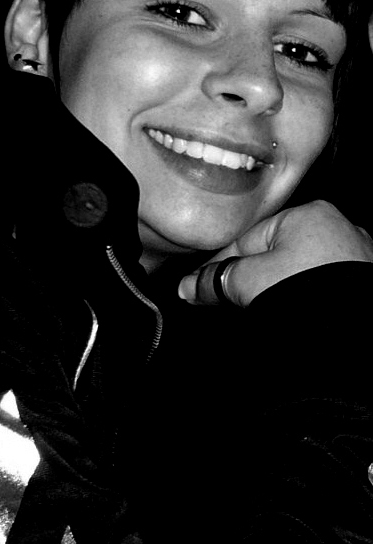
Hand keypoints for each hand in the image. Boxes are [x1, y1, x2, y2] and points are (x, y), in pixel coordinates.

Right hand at [178, 200, 372, 307]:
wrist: (346, 330)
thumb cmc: (304, 293)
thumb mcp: (247, 282)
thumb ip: (214, 280)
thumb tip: (188, 286)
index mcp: (308, 213)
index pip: (248, 240)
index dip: (219, 266)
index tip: (200, 285)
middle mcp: (337, 228)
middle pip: (273, 254)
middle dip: (248, 278)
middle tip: (224, 300)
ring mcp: (354, 258)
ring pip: (296, 270)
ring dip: (274, 288)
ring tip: (255, 308)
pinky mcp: (361, 284)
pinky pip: (318, 283)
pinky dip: (301, 294)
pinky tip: (286, 309)